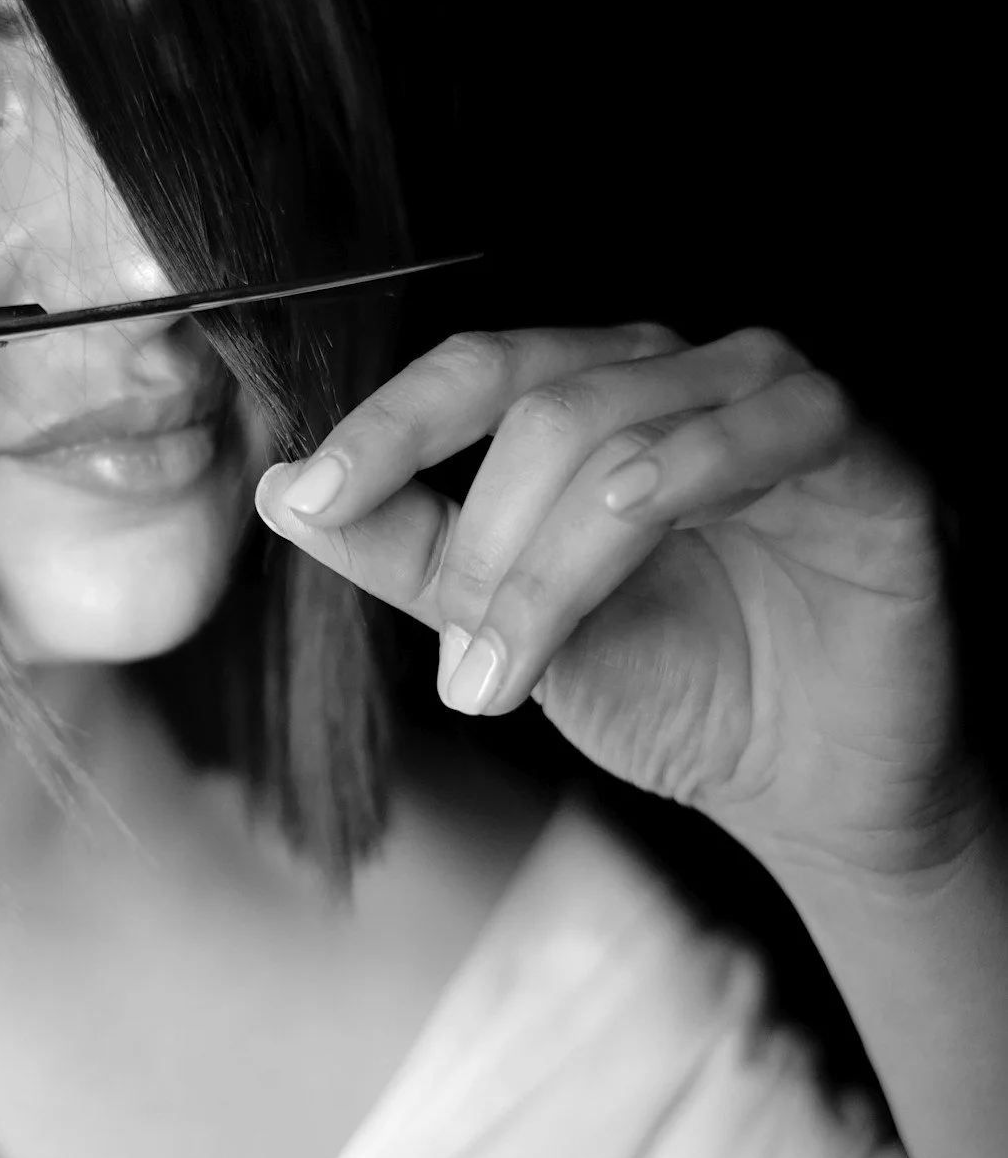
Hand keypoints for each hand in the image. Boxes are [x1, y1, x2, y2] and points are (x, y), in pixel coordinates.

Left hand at [255, 321, 985, 886]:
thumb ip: (412, 555)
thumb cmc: (677, 687)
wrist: (811, 786)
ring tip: (509, 675)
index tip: (312, 498)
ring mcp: (779, 402)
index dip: (388, 426)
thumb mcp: (515, 628)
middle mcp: (686, 375)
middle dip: (477, 540)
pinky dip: (689, 466)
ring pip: (626, 428)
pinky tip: (634, 514)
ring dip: (548, 561)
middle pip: (542, 400)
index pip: (478, 371)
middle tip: (459, 664)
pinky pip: (769, 425)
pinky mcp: (870, 455)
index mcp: (600, 395)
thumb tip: (287, 493)